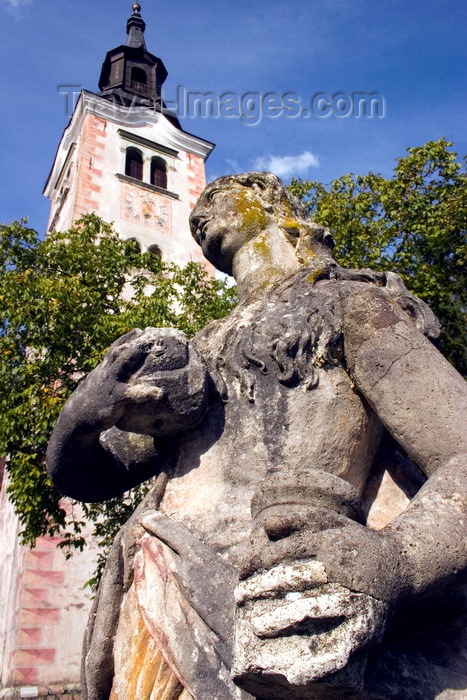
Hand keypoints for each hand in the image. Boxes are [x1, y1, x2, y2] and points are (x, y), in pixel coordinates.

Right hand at [83, 327, 206, 435]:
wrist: (77, 417)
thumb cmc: (94, 399)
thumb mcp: (100, 381)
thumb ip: (110, 373)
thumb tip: (121, 368)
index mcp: (105, 368)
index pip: (115, 349)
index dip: (127, 339)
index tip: (139, 330)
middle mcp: (108, 372)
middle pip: (121, 352)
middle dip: (135, 342)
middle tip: (151, 335)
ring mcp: (111, 383)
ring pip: (123, 365)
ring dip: (136, 355)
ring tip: (152, 350)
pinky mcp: (114, 399)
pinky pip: (131, 394)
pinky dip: (145, 392)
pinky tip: (158, 393)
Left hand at [233, 505, 407, 686]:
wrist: (399, 566)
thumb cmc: (353, 543)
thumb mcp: (329, 523)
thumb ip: (298, 521)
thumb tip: (266, 525)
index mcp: (330, 543)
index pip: (289, 550)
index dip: (261, 560)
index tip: (240, 570)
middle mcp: (342, 570)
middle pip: (298, 576)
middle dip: (266, 586)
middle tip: (238, 595)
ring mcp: (354, 599)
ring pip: (316, 610)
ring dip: (284, 620)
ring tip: (256, 627)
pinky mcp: (366, 628)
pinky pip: (342, 649)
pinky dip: (319, 664)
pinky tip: (295, 675)